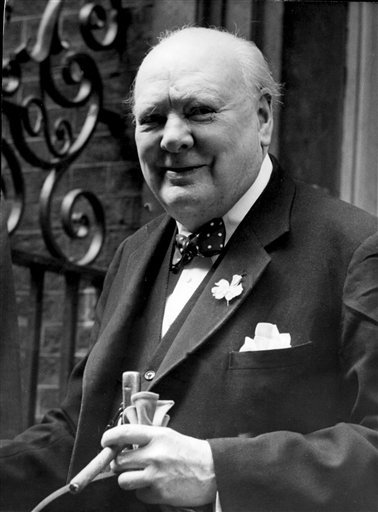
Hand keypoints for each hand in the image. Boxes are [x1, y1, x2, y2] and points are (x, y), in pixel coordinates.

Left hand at [101, 424, 216, 505]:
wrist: (213, 470)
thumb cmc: (190, 452)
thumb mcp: (169, 436)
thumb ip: (147, 438)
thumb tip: (123, 444)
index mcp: (157, 436)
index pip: (124, 433)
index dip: (110, 438)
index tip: (105, 442)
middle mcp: (154, 454)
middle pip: (119, 461)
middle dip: (120, 464)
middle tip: (128, 463)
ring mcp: (155, 475)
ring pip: (124, 480)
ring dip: (129, 479)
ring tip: (141, 476)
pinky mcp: (158, 494)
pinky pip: (138, 495)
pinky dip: (143, 492)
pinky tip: (155, 486)